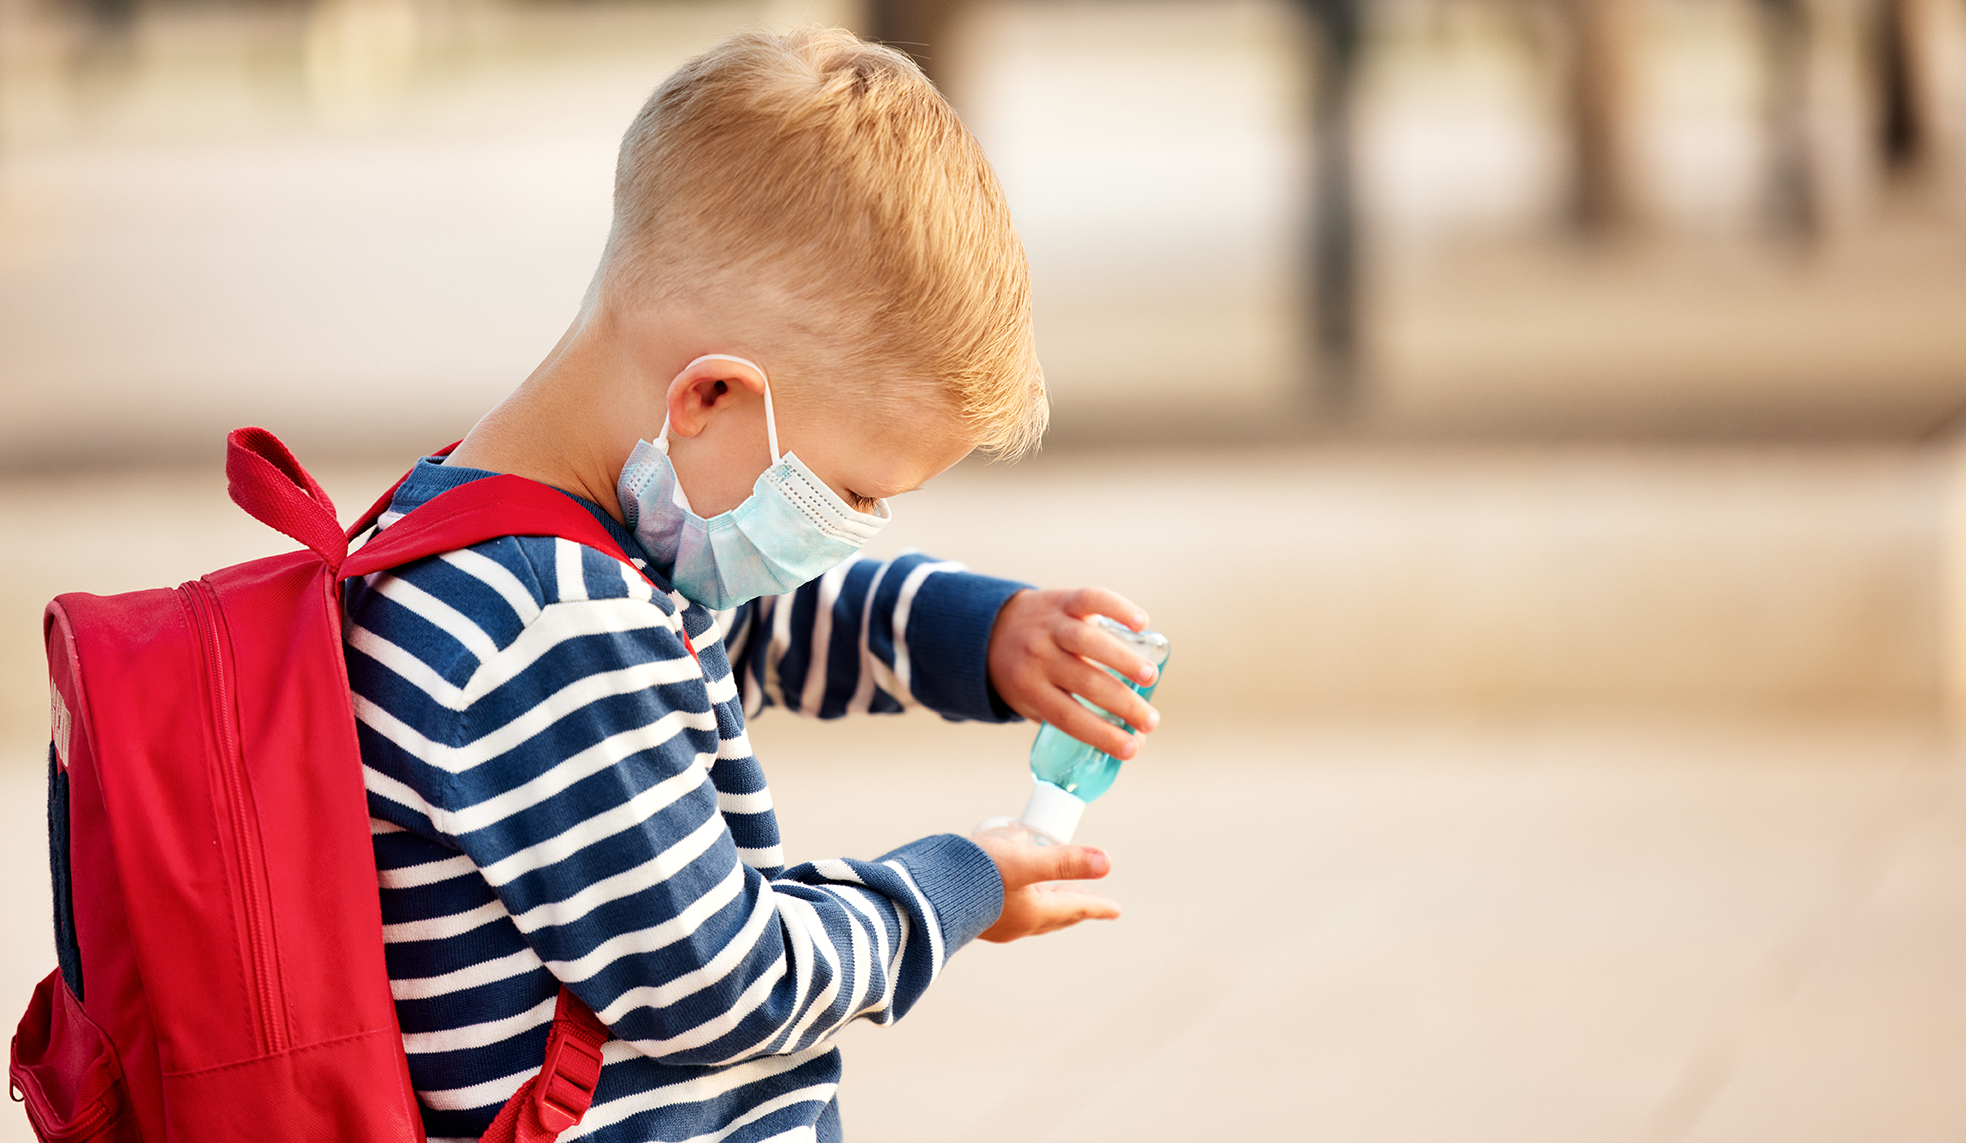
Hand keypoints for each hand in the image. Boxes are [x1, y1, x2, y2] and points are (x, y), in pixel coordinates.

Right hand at [972, 825, 1119, 941]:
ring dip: (1051, 906)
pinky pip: (1013, 914)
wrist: (926, 895)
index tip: (1116, 910)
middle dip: (1077, 907)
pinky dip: (1026, 905)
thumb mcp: (1026, 862)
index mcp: (1036, 912)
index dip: (1098, 905)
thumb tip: (1108, 862)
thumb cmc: (978, 876)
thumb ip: (1065, 861)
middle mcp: (1020, 924)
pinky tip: (1013, 897)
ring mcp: (998, 925)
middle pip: (1059, 915)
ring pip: (1036, 917)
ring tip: (1056, 897)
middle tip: (1093, 904)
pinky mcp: (978, 918)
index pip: (1077, 907)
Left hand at [986, 587, 1160, 760]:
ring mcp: (1051, 625)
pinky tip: (1142, 623)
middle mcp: (1039, 655)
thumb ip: (1076, 720)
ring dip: (1124, 660)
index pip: (1069, 717)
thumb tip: (1135, 743)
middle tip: (1150, 720)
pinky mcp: (1064, 599)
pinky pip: (1092, 599)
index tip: (1133, 749)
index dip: (1102, 735)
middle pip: (1086, 682)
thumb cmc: (1024, 676)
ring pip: (1089, 641)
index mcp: (1030, 688)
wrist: (990, 628)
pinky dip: (1118, 608)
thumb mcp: (1033, 704)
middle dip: (1123, 704)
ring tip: (1151, 677)